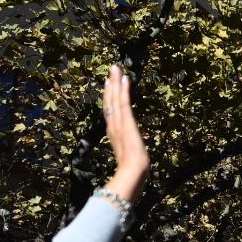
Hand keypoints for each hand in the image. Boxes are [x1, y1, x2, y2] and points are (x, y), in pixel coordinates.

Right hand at [100, 65, 149, 203]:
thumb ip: (126, 156)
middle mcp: (113, 126)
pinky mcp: (126, 121)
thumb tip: (128, 162)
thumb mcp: (128, 160)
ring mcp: (119, 123)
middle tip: (112, 70)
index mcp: (114, 134)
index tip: (109, 86)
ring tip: (115, 68)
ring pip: (115, 99)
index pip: (111, 112)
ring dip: (115, 83)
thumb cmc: (130, 171)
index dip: (109, 98)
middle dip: (111, 86)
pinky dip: (123, 90)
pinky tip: (124, 79)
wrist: (132, 173)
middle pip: (110, 102)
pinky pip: (124, 102)